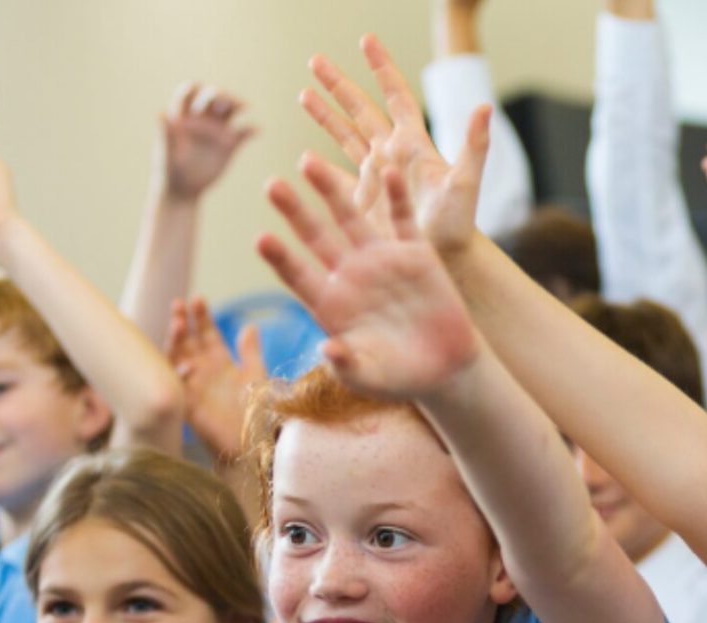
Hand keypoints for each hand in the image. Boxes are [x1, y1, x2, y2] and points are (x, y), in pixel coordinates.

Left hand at [160, 83, 257, 201]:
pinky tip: (256, 130)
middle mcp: (201, 118)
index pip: (188, 93)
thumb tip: (161, 113)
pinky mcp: (230, 144)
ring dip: (236, 104)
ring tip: (244, 106)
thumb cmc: (169, 171)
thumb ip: (165, 133)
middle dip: (220, 95)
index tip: (199, 92)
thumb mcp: (166, 153)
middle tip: (226, 101)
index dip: (194, 89)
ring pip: (229, 109)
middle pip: (212, 97)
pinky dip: (250, 129)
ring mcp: (216, 129)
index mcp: (182, 115)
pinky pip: (243, 132)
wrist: (183, 191)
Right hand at [165, 297, 265, 460]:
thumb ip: (250, 351)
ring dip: (175, 341)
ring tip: (177, 324)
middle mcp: (203, 370)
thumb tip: (250, 326)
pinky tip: (186, 364)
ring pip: (177, 357)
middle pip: (188, 340)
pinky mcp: (187, 402)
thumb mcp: (255, 374)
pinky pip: (177, 385)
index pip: (207, 333)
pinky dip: (179, 374)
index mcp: (220, 361)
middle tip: (179, 304)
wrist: (250, 441)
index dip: (202, 316)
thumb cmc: (255, 410)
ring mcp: (192, 384)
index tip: (198, 299)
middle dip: (183, 322)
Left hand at [259, 155, 480, 401]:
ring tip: (307, 161)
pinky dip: (396, 197)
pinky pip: (402, 220)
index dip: (281, 259)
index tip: (262, 239)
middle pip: (315, 237)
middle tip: (270, 186)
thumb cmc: (398, 377)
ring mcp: (381, 260)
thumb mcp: (370, 377)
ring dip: (331, 191)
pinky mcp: (415, 254)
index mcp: (331, 303)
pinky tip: (387, 172)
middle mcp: (350, 275)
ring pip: (350, 218)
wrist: (445, 367)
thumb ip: (348, 365)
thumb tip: (327, 350)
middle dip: (294, 212)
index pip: (298, 276)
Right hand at [301, 35, 488, 258]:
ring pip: (345, 137)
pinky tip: (305, 155)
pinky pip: (337, 177)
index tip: (367, 41)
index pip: (395, 96)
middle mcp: (391, 154)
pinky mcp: (363, 201)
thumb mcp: (466, 180)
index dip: (382, 68)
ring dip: (325, 115)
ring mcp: (375, 176)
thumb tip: (484, 107)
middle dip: (338, 84)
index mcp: (413, 143)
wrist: (447, 258)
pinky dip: (320, 166)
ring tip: (303, 93)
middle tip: (315, 60)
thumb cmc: (459, 222)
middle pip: (361, 109)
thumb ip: (474, 143)